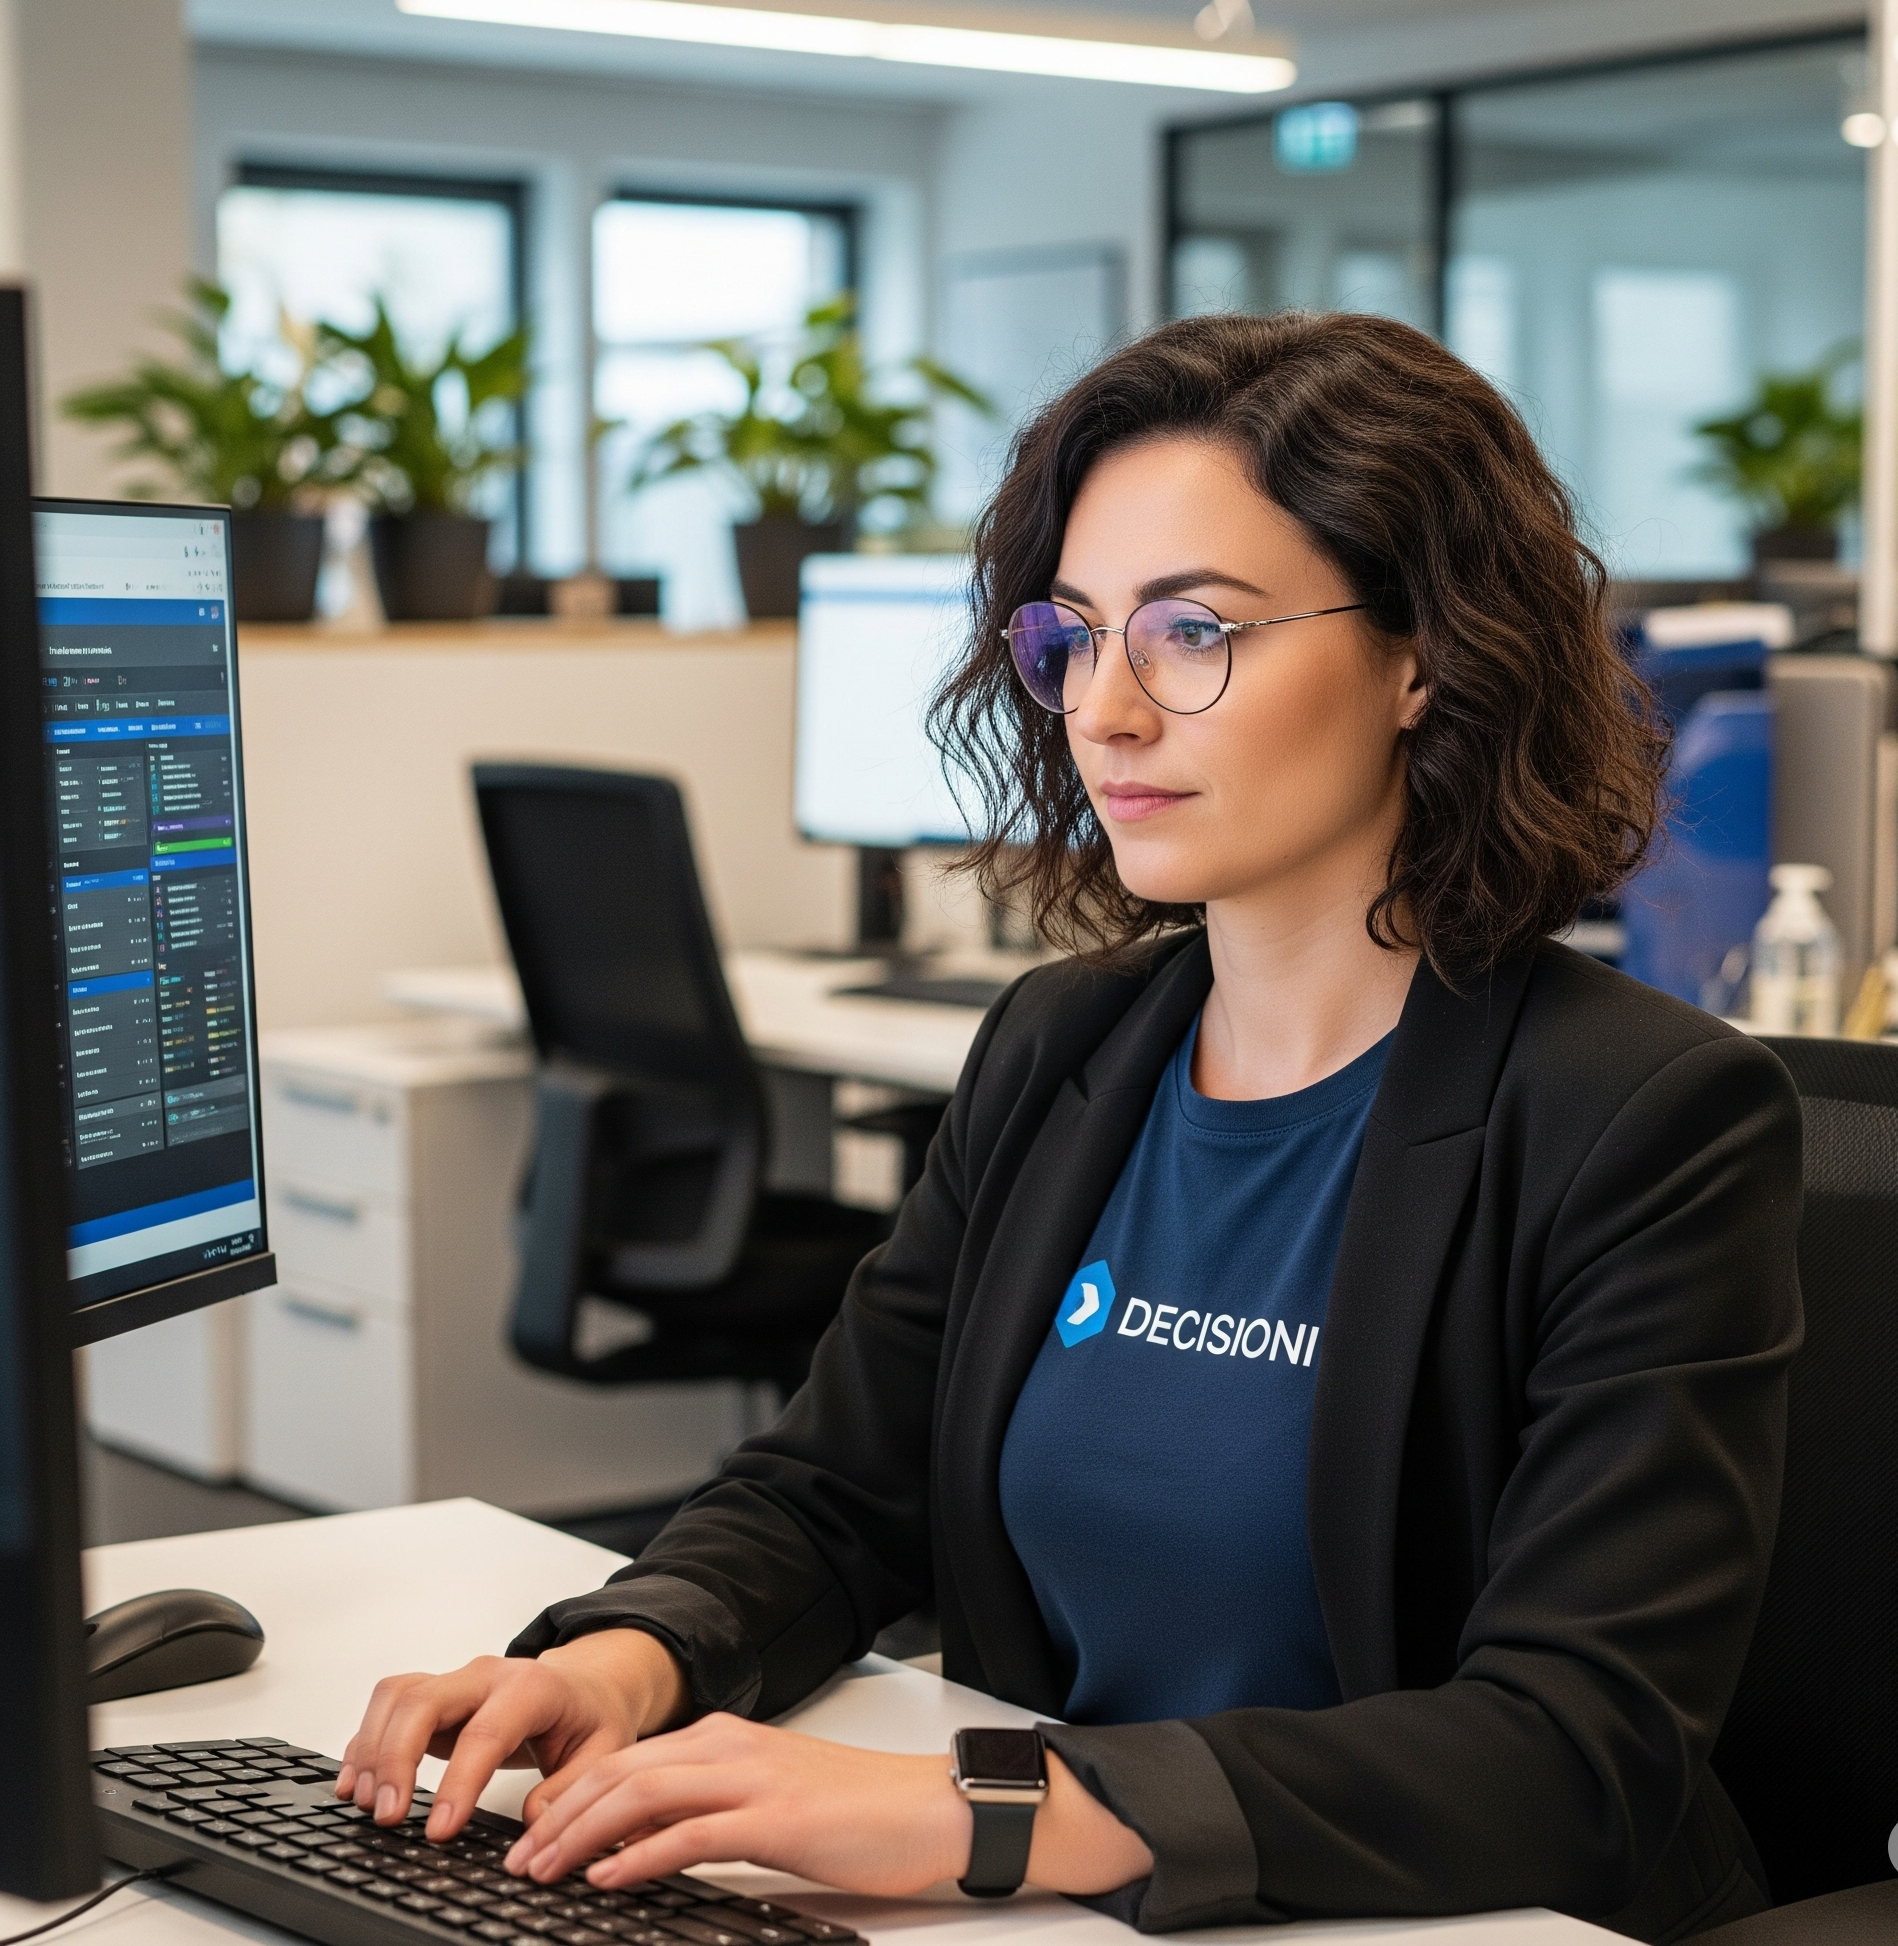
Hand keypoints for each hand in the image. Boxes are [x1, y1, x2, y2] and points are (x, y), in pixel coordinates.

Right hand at [336, 1630, 687, 1839]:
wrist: (586, 1685)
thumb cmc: (590, 1718)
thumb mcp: (604, 1754)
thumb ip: (570, 1790)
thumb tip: (532, 1824)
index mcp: (532, 1688)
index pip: (485, 1733)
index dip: (458, 1784)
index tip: (440, 1831)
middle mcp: (486, 1676)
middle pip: (424, 1701)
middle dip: (397, 1759)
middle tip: (389, 1818)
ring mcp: (456, 1682)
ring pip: (397, 1696)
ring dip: (374, 1749)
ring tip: (368, 1805)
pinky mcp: (435, 1697)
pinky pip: (388, 1707)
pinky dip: (365, 1742)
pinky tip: (357, 1783)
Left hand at [500, 1714, 1153, 1898]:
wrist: (930, 1808)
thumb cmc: (858, 1810)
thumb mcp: (772, 1801)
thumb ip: (712, 1810)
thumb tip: (645, 1844)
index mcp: (727, 1739)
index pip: (628, 1760)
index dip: (571, 1796)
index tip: (532, 1834)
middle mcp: (730, 1747)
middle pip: (621, 1772)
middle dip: (559, 1815)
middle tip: (517, 1857)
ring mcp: (753, 1779)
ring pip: (642, 1794)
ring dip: (581, 1834)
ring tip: (541, 1870)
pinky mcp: (775, 1818)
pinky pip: (690, 1832)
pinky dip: (639, 1853)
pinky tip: (607, 1876)